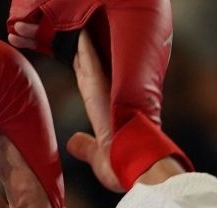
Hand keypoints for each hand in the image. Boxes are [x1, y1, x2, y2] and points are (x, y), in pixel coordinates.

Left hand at [11, 26, 185, 192]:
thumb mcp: (98, 159)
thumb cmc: (126, 170)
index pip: (90, 85)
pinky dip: (86, 51)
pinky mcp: (107, 96)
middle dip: (81, 52)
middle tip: (74, 30)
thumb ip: (86, 148)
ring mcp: (110, 95)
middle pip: (90, 70)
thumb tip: (72, 142)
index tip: (76, 53)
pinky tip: (80, 35)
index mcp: (106, 114)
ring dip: (82, 46)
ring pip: (91, 63)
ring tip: (76, 26)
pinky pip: (93, 67)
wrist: (144, 170)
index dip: (84, 68)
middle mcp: (109, 100)